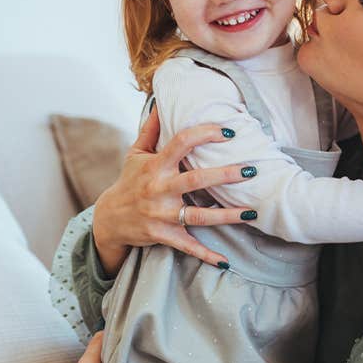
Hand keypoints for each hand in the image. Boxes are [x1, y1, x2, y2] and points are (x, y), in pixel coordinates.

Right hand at [92, 106, 258, 274]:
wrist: (109, 220)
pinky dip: (206, 255)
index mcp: (156, 166)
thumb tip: (160, 101)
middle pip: (196, 180)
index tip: (229, 131)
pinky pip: (188, 246)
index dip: (205, 134)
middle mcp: (159, 190)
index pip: (181, 143)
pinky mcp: (164, 236)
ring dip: (227, 216)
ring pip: (198, 216)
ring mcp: (161, 215)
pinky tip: (225, 260)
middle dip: (225, 175)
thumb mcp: (135, 153)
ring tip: (253, 212)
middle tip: (252, 170)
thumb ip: (151, 129)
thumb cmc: (128, 182)